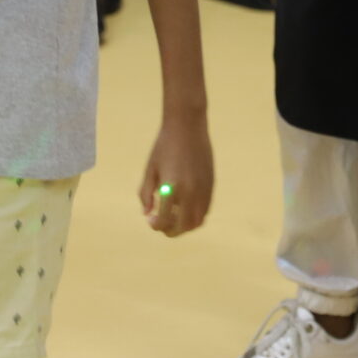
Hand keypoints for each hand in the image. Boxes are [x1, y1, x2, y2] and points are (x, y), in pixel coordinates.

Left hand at [140, 110, 213, 237]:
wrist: (187, 127)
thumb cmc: (164, 146)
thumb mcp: (150, 169)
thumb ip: (146, 193)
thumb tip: (147, 214)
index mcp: (171, 188)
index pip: (164, 220)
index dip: (156, 225)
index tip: (150, 220)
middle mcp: (190, 192)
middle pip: (183, 226)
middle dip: (171, 231)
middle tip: (162, 225)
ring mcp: (203, 190)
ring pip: (197, 221)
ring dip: (185, 225)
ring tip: (174, 217)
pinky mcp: (211, 185)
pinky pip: (205, 210)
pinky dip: (195, 215)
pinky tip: (184, 207)